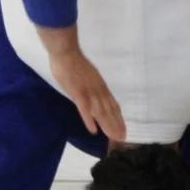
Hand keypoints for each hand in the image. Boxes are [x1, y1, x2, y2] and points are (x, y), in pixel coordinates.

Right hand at [37, 24, 126, 140]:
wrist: (66, 52)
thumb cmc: (74, 61)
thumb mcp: (90, 75)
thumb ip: (94, 86)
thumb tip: (97, 96)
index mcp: (101, 86)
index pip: (113, 105)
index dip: (119, 117)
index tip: (123, 128)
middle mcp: (98, 90)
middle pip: (109, 110)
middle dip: (116, 125)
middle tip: (122, 138)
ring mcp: (88, 92)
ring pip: (100, 112)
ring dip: (107, 125)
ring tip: (113, 137)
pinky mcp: (77, 93)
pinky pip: (84, 109)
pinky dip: (89, 120)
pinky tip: (93, 130)